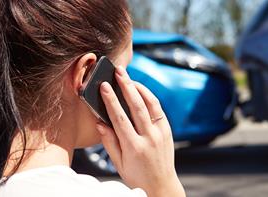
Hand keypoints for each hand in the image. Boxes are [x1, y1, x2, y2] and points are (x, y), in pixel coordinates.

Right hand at [95, 66, 184, 196]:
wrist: (162, 185)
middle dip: (126, 86)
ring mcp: (161, 133)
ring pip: (151, 104)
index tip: (104, 86)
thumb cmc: (137, 176)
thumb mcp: (118, 164)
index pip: (120, 119)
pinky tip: (140, 90)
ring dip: (139, 88)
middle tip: (119, 71)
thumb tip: (100, 122)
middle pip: (137, 106)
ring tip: (129, 77)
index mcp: (134, 147)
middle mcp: (149, 138)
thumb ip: (109, 142)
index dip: (111, 100)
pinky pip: (158, 109)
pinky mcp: (168, 131)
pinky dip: (149, 97)